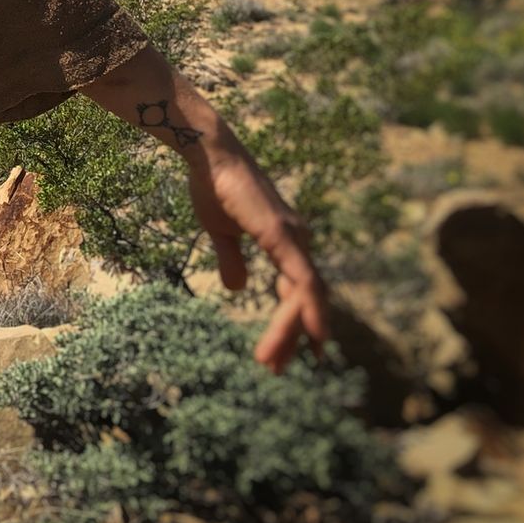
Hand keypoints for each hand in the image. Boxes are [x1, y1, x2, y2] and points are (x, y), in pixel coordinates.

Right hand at [186, 139, 333, 373]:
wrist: (209, 153)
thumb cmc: (213, 185)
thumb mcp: (220, 231)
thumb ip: (232, 259)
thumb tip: (237, 289)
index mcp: (285, 242)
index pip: (296, 291)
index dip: (294, 323)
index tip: (285, 355)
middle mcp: (298, 241)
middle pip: (305, 299)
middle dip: (293, 336)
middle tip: (275, 368)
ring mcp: (294, 237)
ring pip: (305, 296)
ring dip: (293, 331)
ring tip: (273, 362)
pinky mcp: (281, 234)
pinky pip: (302, 279)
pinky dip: (309, 308)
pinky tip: (314, 334)